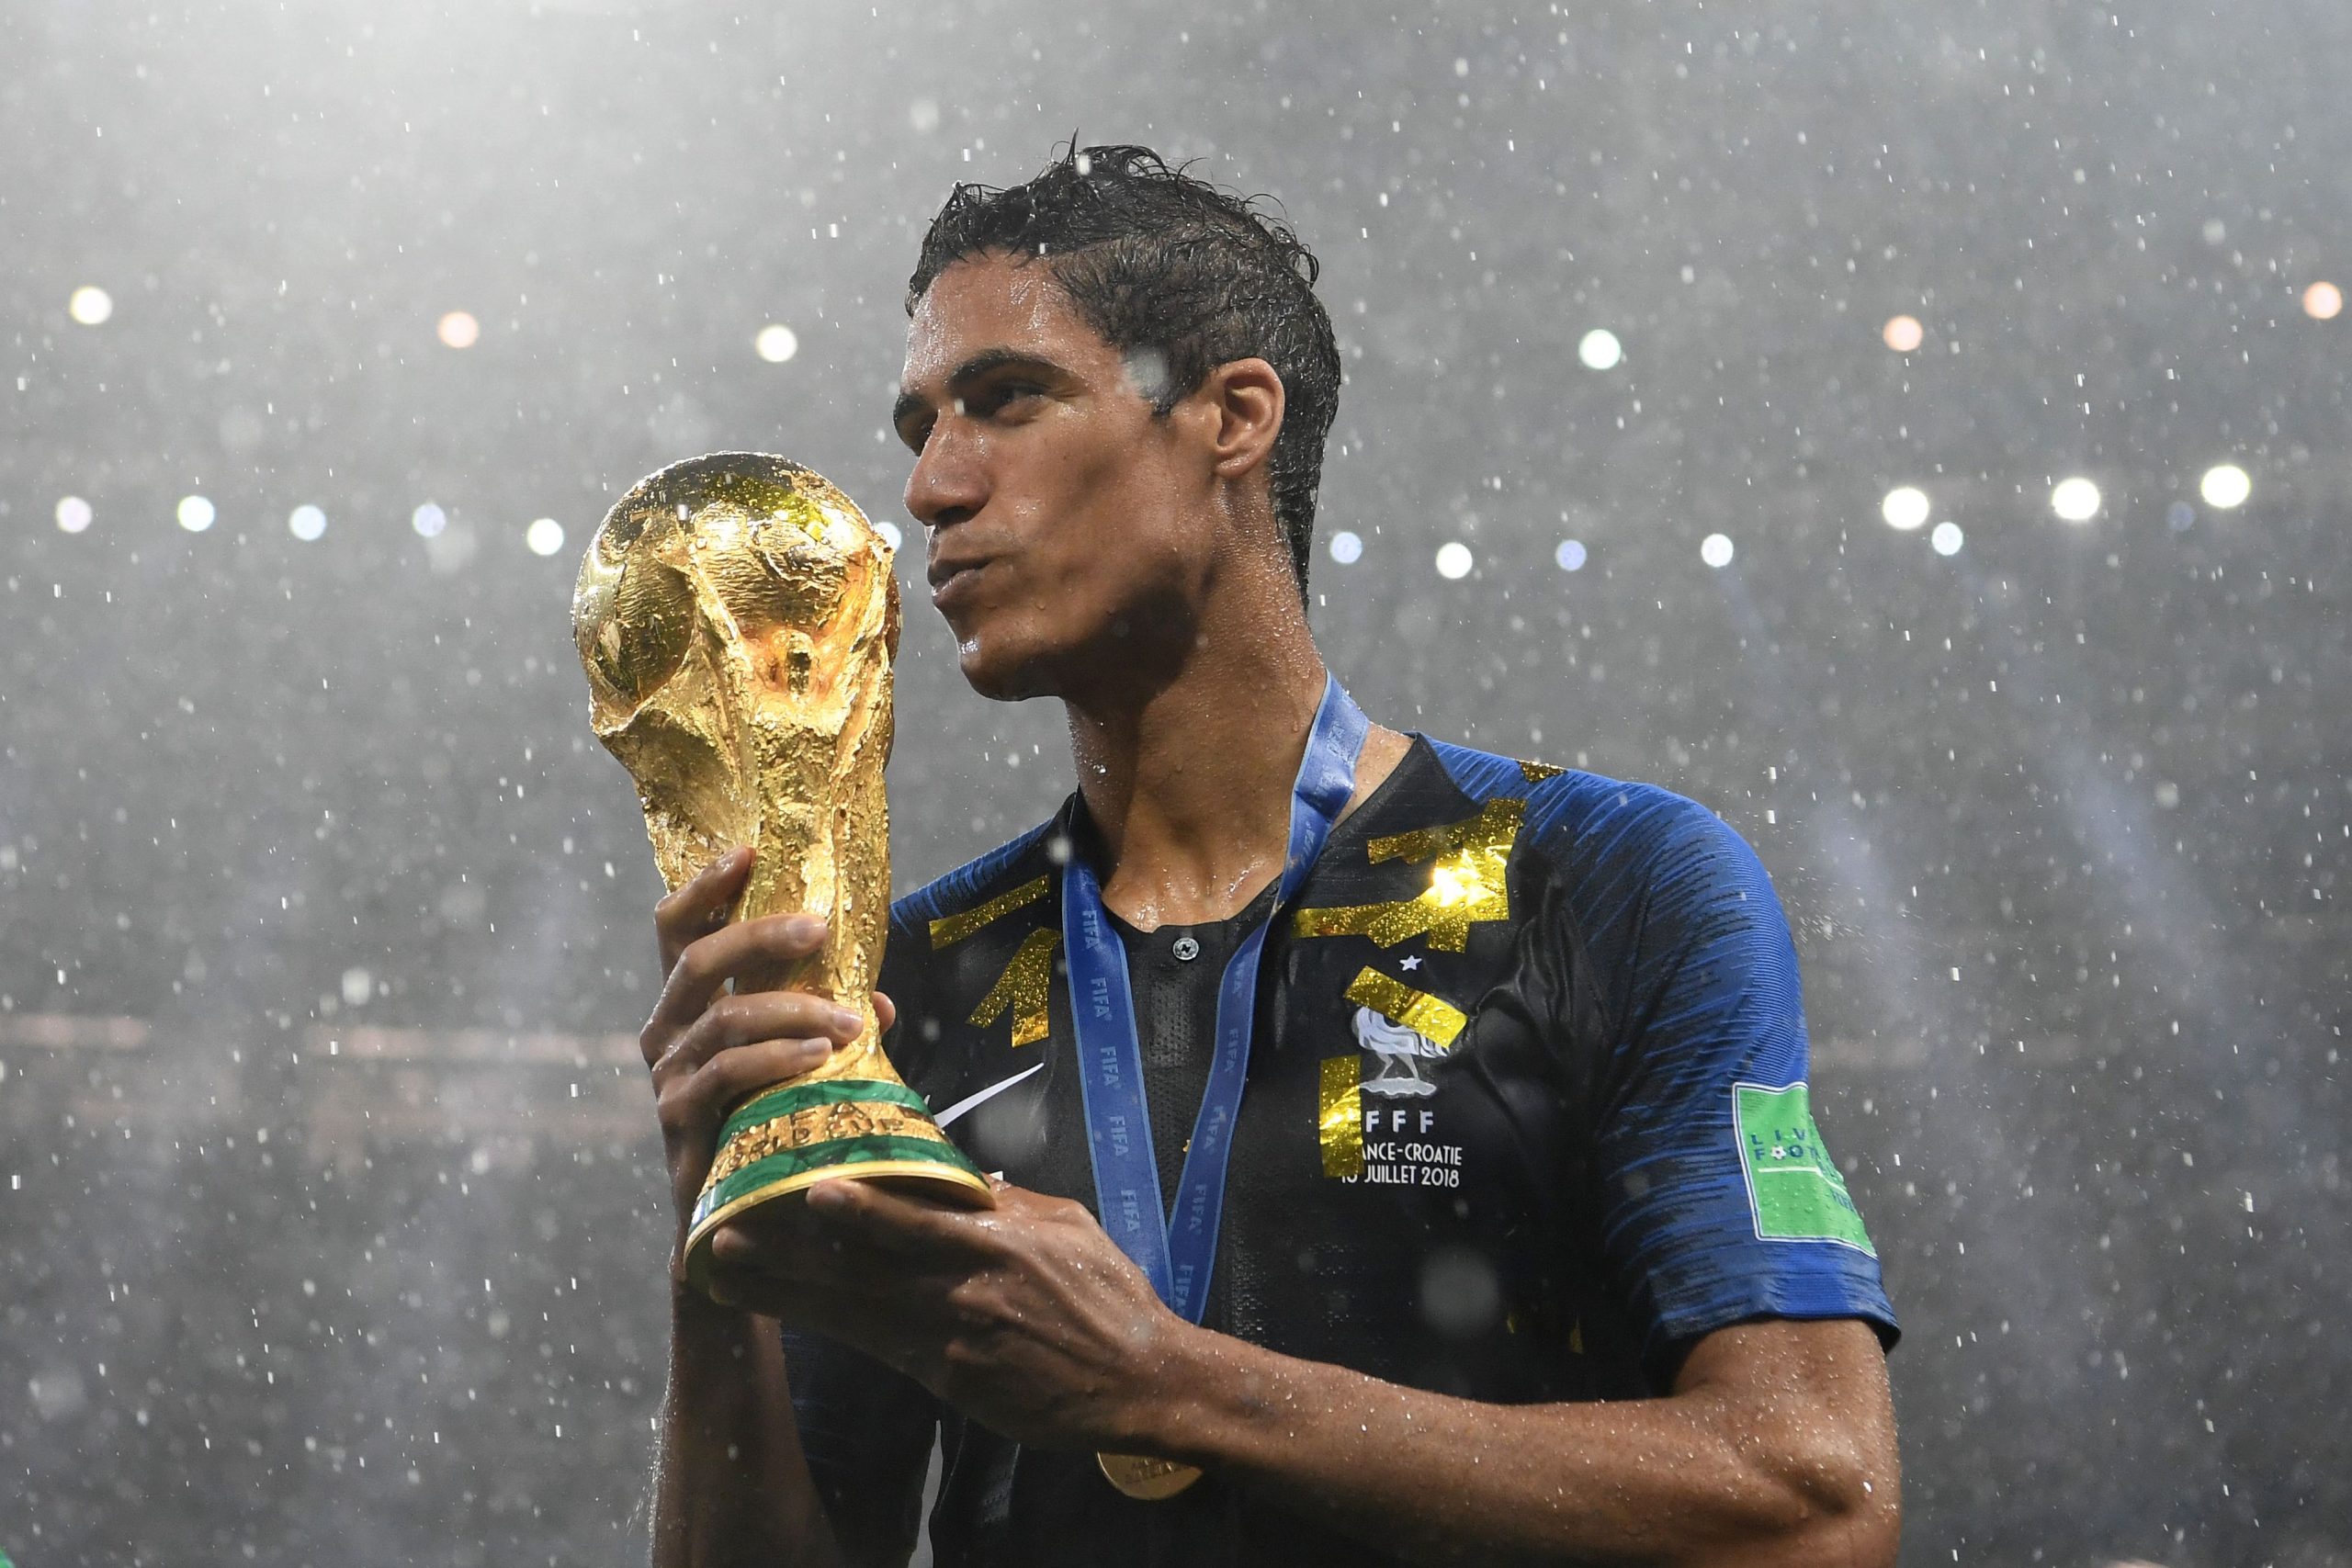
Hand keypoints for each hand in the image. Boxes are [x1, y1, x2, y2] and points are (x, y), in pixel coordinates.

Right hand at [641, 847, 891, 1276]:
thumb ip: (832, 1024)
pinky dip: (777, 1058)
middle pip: (697, 960)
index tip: (746, 851)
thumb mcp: (803, 1060)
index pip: (677, 929)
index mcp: (688, 1003)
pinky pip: (727, 1073)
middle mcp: (667, 1031)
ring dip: (792, 1009)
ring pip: (722, 1016)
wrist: (739, 1217)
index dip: (703, 886)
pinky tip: (822, 1057)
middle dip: (760, 935)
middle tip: (818, 928)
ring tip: (849, 1019)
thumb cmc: (770, 1122)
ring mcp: (669, 1076)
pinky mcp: (680, 1120)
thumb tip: (885, 1002)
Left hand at [707, 1178, 1195, 1451]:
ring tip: (732, 1268)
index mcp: (998, 1241)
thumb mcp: (1067, 1227)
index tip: (806, 1186)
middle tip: (727, 1228)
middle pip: (864, 1266)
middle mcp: (964, 1288)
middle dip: (792, 1249)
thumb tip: (959, 1176)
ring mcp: (952, 1337)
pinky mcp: (949, 1377)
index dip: (858, 1206)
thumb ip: (1007, 1203)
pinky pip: (878, 1345)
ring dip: (789, 1289)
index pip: (915, 1216)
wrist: (1139, 1380)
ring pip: (855, 1308)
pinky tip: (791, 1315)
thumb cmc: (1109, 1297)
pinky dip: (831, 1327)